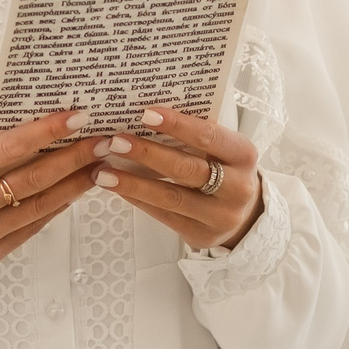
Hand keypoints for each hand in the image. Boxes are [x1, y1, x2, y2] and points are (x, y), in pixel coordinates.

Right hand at [0, 109, 108, 270]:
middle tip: (100, 140)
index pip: (12, 146)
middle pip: (35, 178)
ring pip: (41, 205)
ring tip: (96, 166)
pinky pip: (31, 227)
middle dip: (74, 157)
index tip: (77, 117)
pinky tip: (71, 192)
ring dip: (74, 184)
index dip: (48, 131)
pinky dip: (54, 207)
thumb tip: (34, 135)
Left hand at [92, 105, 263, 249]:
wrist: (245, 213)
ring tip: (103, 172)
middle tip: (115, 142)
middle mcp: (237, 187)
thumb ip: (194, 133)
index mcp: (243, 154)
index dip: (177, 124)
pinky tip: (117, 187)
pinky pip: (164, 216)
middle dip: (147, 154)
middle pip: (187, 169)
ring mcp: (221, 216)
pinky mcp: (203, 235)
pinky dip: (138, 199)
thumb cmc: (224, 167)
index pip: (208, 136)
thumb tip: (144, 115)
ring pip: (171, 197)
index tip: (145, 114)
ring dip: (133, 183)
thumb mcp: (222, 147)